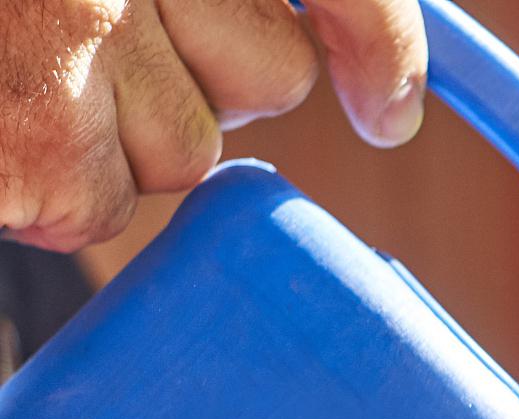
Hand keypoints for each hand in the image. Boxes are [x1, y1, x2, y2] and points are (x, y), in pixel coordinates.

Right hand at [0, 0, 427, 251]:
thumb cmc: (18, 12)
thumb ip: (240, 3)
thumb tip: (389, 109)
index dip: (375, 41)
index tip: (386, 108)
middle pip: (265, 75)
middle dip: (193, 77)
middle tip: (76, 35)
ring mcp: (69, 36)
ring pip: (189, 148)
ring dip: (114, 135)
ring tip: (15, 72)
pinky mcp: (29, 136)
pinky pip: (96, 206)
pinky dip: (47, 189)